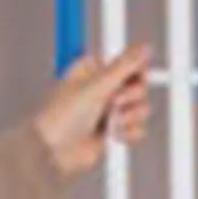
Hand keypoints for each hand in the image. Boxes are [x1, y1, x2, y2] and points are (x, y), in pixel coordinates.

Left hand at [34, 45, 151, 178]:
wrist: (53, 151)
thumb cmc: (63, 116)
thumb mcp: (97, 85)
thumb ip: (125, 65)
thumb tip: (144, 47)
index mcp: (95, 69)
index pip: (130, 62)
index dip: (136, 72)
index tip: (133, 79)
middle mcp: (103, 88)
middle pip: (140, 86)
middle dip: (131, 98)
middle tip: (114, 102)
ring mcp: (109, 110)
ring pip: (141, 108)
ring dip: (130, 117)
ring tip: (110, 122)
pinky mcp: (113, 130)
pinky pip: (137, 128)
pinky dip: (129, 132)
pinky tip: (114, 135)